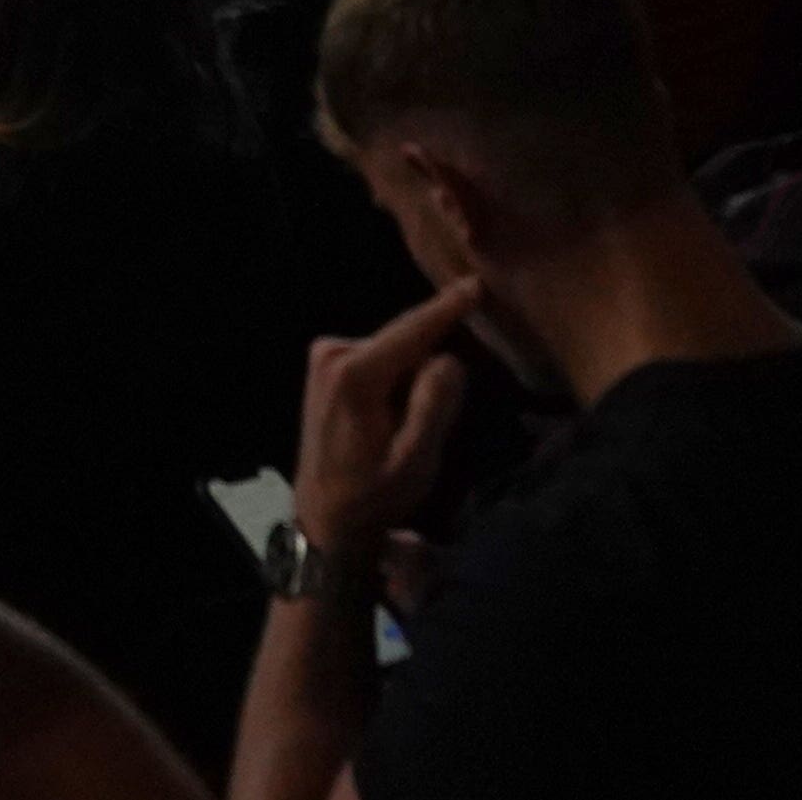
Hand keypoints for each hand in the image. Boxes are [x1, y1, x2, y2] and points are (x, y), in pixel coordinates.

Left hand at [287, 279, 480, 560]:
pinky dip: (394, 381)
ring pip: (394, 352)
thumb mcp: (414, 463)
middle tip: (426, 424)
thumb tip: (448, 359)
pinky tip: (389, 419)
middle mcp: (333, 353)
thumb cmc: (373, 497)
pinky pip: (379, 360)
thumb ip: (434, 408)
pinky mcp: (326, 364)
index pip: (412, 331)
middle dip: (429, 367)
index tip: (476, 283)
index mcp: (355, 374)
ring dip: (410, 379)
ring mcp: (325, 356)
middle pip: (405, 342)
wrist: (325, 519)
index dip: (447, 307)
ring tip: (402, 429)